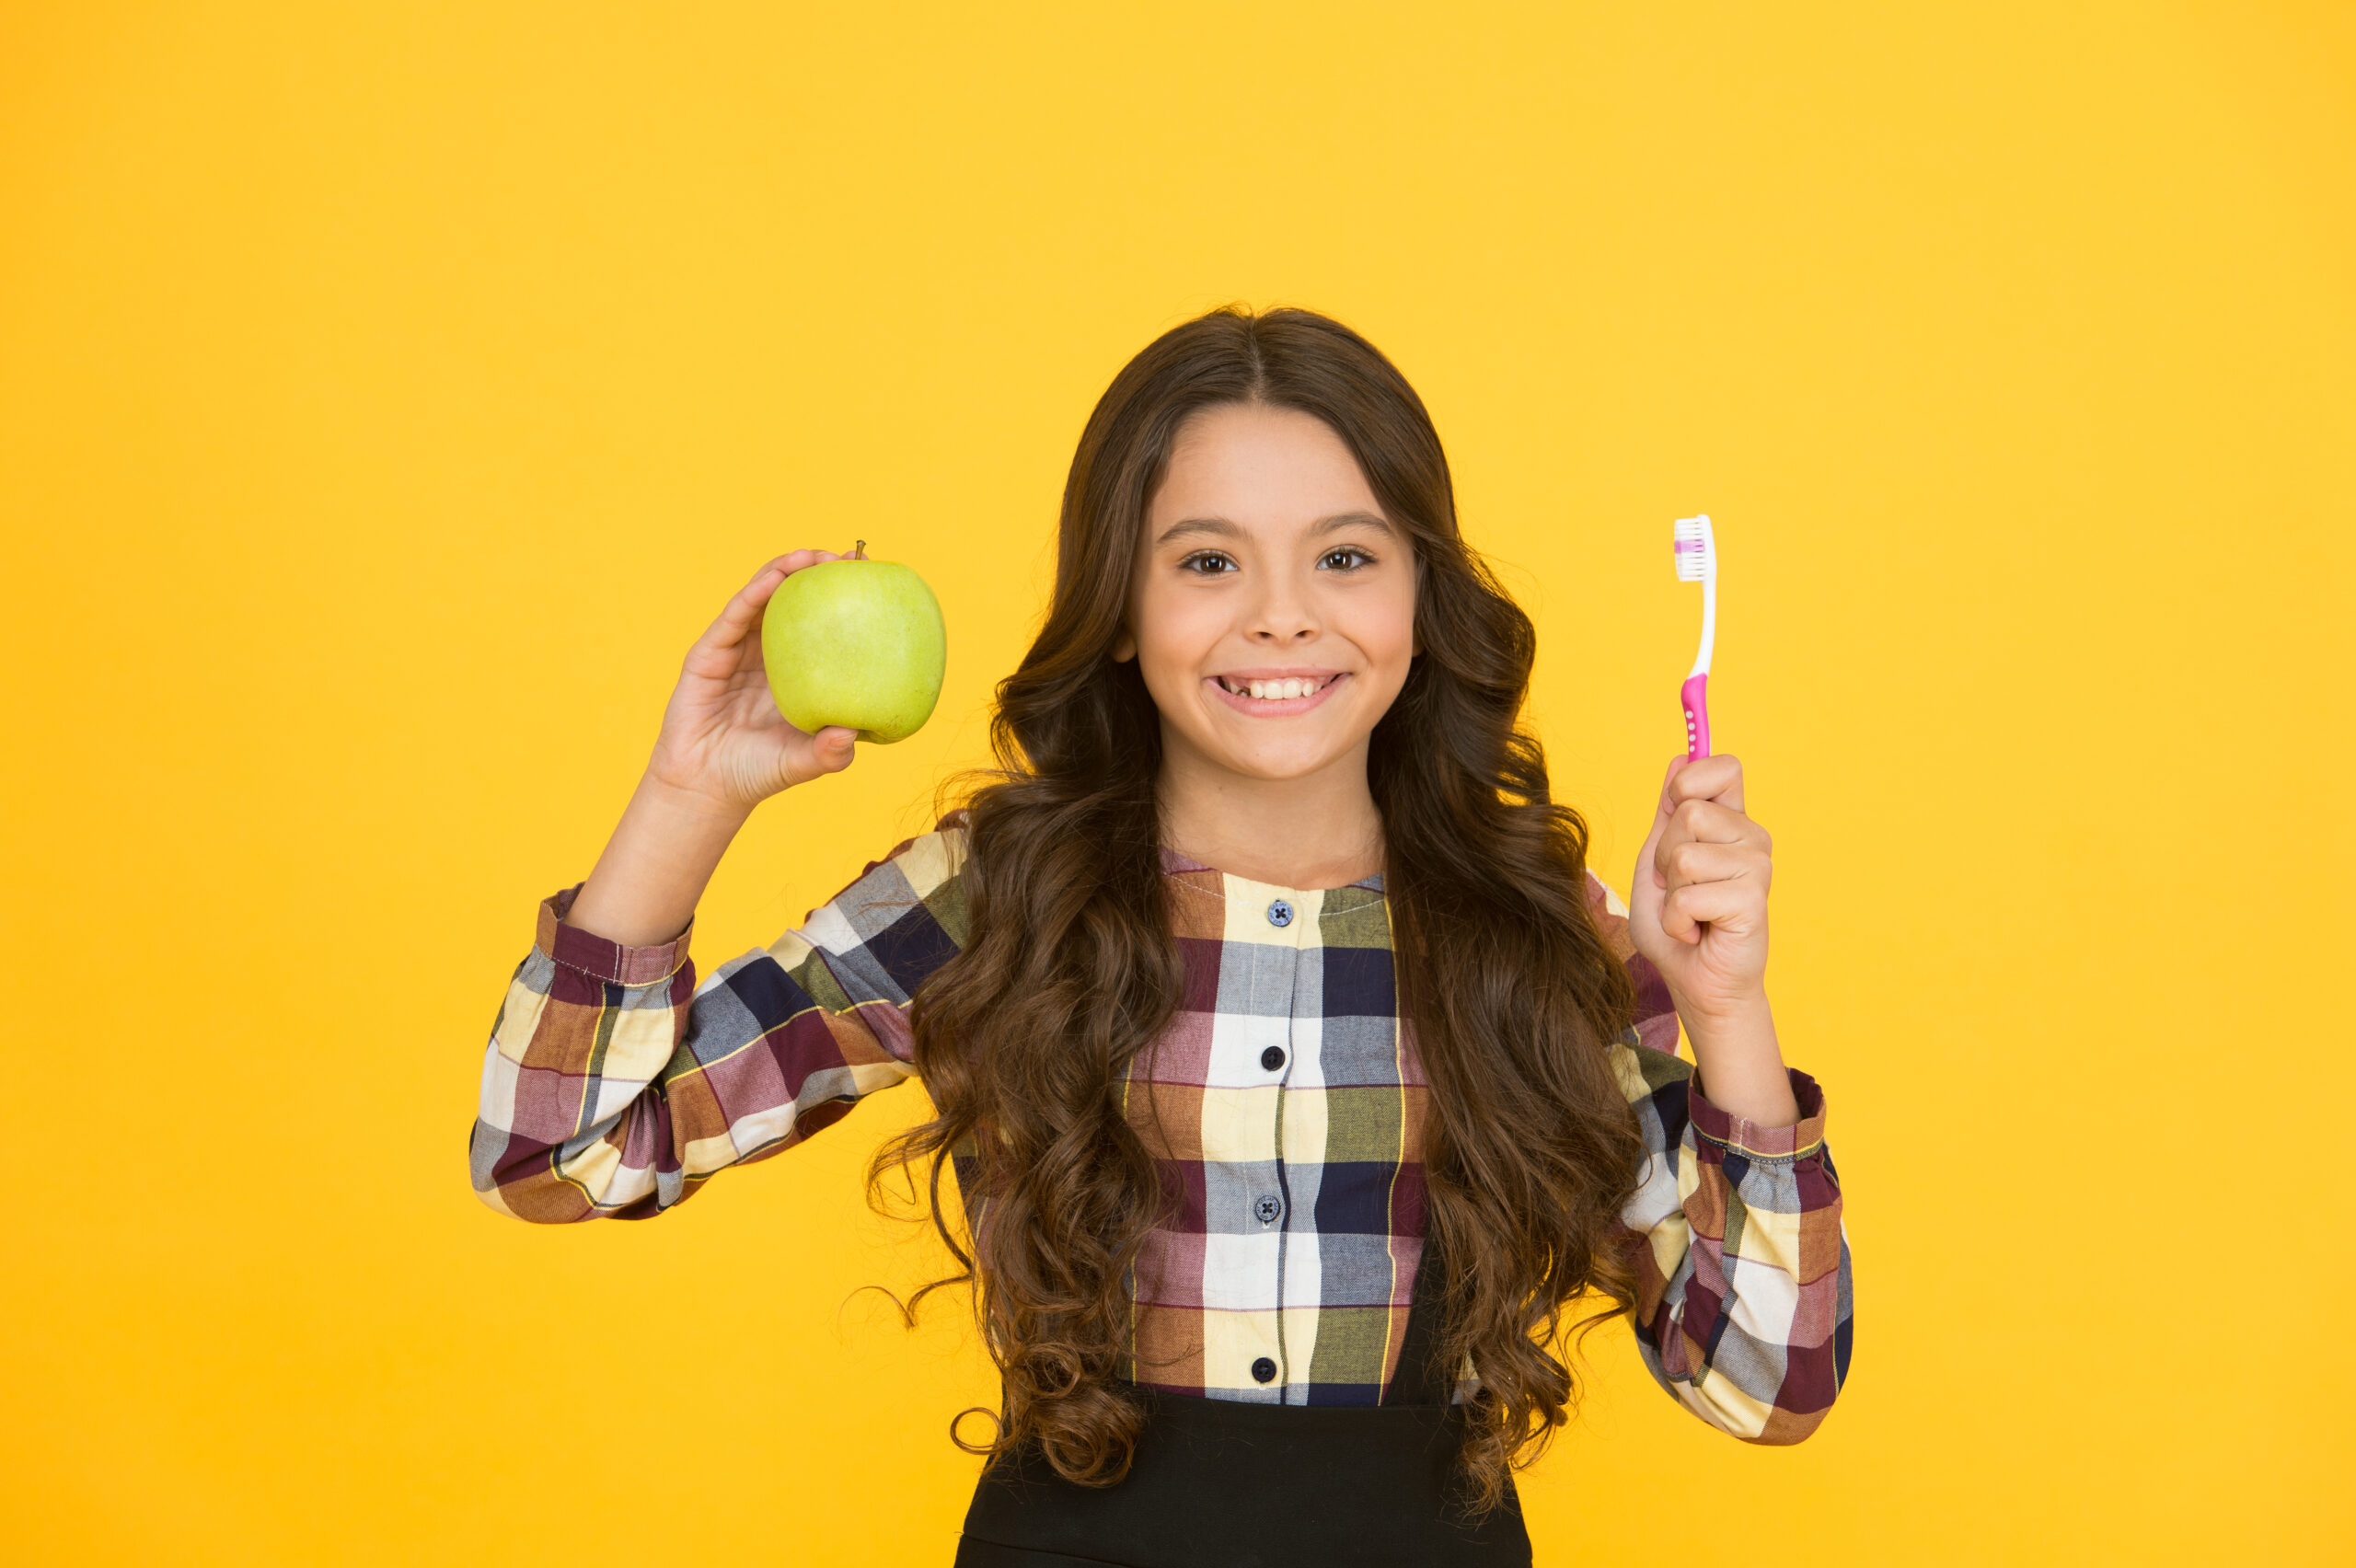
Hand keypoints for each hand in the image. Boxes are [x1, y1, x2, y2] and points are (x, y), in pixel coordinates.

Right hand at [645, 550, 861, 812]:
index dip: (842, 601)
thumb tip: (853, 733)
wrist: (704, 790)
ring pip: (762, 598)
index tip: (870, 581)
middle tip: (847, 559)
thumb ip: (830, 752)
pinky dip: (755, 593)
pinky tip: (775, 578)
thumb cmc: (757, 774)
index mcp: (795, 674)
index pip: (821, 627)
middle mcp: (767, 655)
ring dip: (786, 570)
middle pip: (793, 602)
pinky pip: (734, 616)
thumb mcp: (804, 762)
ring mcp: (736, 651)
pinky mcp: (708, 654)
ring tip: (812, 556)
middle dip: (818, 573)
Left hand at [1627, 753, 1772, 1023]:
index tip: (1676, 812)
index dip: (1689, 783)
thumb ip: (1668, 814)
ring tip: (1691, 911)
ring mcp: (1757, 867)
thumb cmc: (1676, 924)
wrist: (1695, 981)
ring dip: (1670, 892)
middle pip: (1688, 812)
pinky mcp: (1753, 899)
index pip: (1723, 767)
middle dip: (1664, 855)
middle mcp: (1751, 837)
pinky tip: (1697, 932)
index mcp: (1730, 821)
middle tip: (1679, 887)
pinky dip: (1676, 921)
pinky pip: (1688, 895)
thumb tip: (1681, 758)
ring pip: (1683, 856)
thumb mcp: (1656, 861)